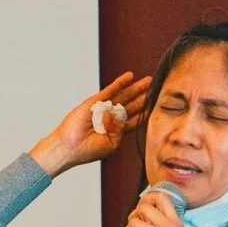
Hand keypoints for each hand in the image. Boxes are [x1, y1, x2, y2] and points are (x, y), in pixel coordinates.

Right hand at [29, 72, 150, 176]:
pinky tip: (130, 76)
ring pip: (123, 96)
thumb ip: (122, 130)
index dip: (145, 112)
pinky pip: (110, 90)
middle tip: (156, 88)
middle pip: (131, 105)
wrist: (70, 147)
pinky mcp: (95, 102)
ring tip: (148, 81)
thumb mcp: (112, 143)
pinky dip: (120, 83)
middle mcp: (111, 119)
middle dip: (143, 97)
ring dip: (135, 88)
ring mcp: (103, 109)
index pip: (134, 119)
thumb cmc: (89, 150)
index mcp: (116, 131)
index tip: (157, 105)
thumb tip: (126, 115)